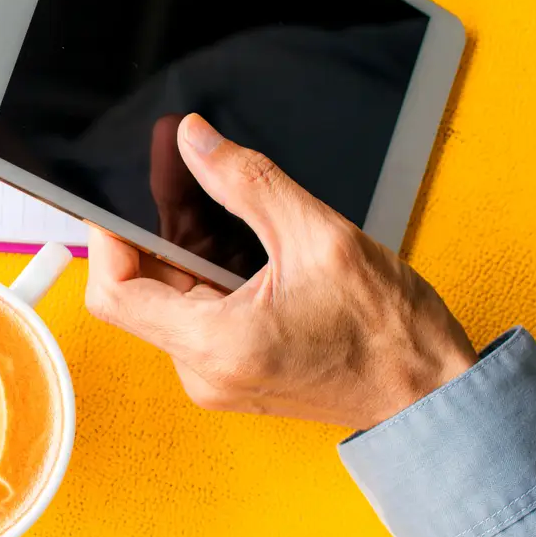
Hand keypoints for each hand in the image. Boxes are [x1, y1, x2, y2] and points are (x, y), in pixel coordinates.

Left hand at [85, 114, 477, 429]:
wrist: (431, 397)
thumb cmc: (389, 333)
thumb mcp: (319, 237)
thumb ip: (246, 181)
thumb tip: (194, 139)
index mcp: (215, 345)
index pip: (113, 293)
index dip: (104, 242)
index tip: (115, 203)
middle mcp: (204, 372)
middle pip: (140, 292)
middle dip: (154, 235)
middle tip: (179, 184)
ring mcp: (216, 379)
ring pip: (169, 302)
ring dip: (184, 253)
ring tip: (217, 208)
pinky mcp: (232, 374)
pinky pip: (195, 319)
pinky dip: (206, 278)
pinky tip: (237, 248)